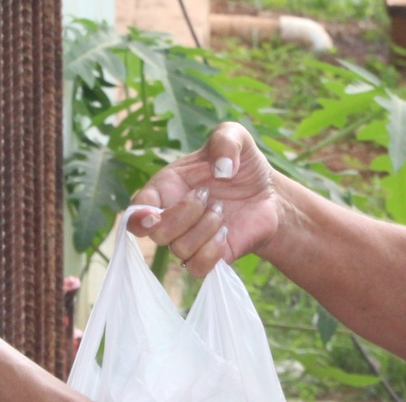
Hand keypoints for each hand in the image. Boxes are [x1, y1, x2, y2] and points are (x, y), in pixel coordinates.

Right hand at [127, 122, 292, 276]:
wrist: (268, 194)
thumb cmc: (242, 165)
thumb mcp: (236, 136)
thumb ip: (226, 139)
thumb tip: (222, 170)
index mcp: (166, 187)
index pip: (136, 208)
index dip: (137, 217)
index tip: (153, 215)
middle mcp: (171, 217)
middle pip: (157, 232)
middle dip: (186, 214)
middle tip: (208, 195)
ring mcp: (188, 239)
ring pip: (179, 249)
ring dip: (206, 228)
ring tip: (222, 211)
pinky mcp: (208, 258)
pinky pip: (196, 268)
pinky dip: (212, 251)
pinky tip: (225, 232)